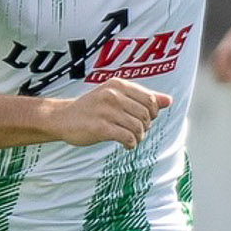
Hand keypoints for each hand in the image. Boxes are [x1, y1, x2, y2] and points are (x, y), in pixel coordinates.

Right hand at [54, 79, 170, 149]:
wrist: (61, 117)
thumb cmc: (91, 108)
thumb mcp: (115, 96)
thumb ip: (142, 97)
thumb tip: (169, 101)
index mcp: (118, 85)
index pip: (149, 100)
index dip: (153, 113)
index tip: (145, 120)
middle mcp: (112, 95)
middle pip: (145, 115)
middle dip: (145, 127)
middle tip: (137, 132)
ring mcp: (106, 111)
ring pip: (138, 127)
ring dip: (138, 137)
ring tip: (132, 139)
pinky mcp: (100, 127)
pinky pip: (127, 138)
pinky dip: (131, 144)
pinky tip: (126, 145)